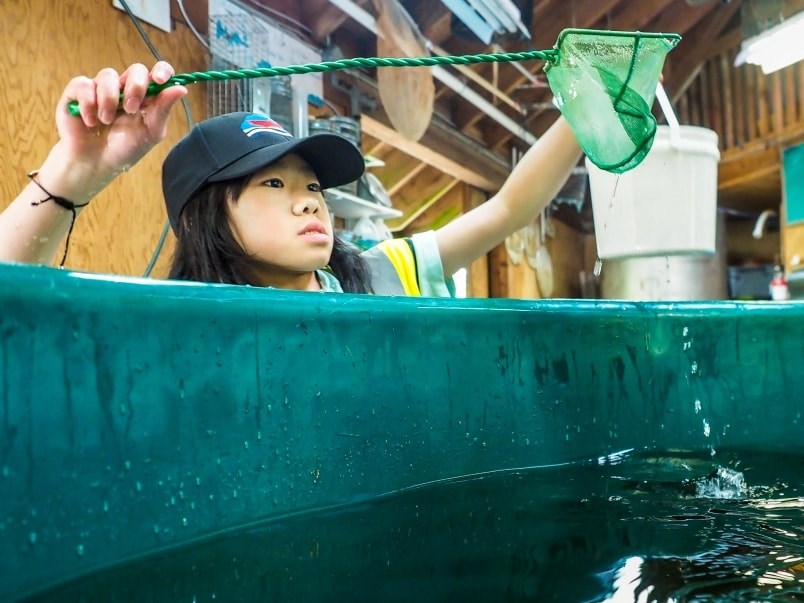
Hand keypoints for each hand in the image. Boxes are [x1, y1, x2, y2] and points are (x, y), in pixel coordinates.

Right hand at [53, 61, 186, 181]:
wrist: (94, 163)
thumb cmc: (125, 148)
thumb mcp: (149, 132)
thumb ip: (163, 109)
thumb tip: (181, 88)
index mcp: (146, 97)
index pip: (157, 74)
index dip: (161, 71)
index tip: (160, 80)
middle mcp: (125, 88)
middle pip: (135, 70)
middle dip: (136, 87)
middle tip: (131, 109)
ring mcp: (101, 88)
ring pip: (108, 75)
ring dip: (109, 100)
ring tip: (106, 121)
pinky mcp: (78, 92)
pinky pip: (84, 84)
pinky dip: (88, 103)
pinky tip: (90, 121)